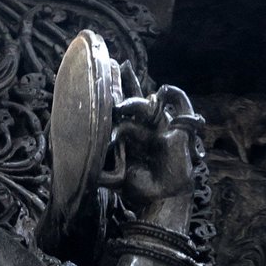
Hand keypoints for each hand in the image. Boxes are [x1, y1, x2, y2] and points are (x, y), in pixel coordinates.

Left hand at [109, 69, 203, 210]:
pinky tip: (161, 89)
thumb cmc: (140, 191)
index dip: (110, 95)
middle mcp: (144, 129)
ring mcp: (161, 127)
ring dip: (135, 97)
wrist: (163, 200)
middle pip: (133, 99)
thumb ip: (100, 168)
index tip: (99, 79)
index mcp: (128, 138)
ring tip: (123, 94)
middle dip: (123, 82)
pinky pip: (181, 105)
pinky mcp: (178, 129)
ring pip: (148, 103)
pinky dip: (174, 94)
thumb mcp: (114, 177)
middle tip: (115, 65)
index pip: (117, 111)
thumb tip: (84, 160)